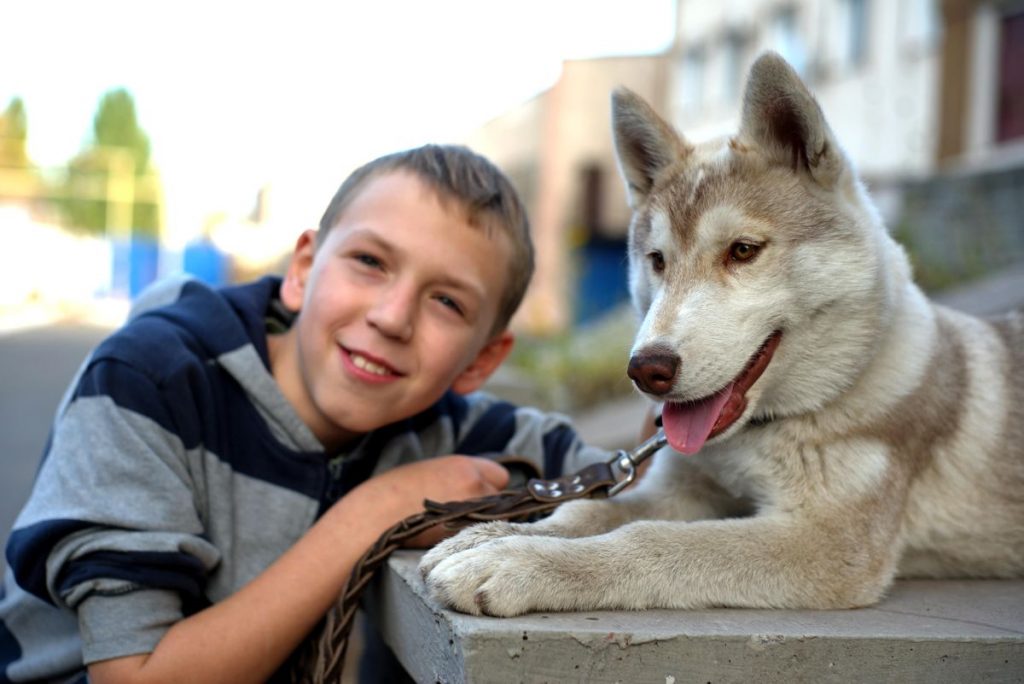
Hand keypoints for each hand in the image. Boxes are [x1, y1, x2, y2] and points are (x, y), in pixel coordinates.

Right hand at [346, 456, 509, 543]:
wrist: (371, 519)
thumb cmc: (390, 493)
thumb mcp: (427, 470)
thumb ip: (455, 475)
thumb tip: (472, 485)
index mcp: (464, 466)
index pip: (501, 475)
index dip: (490, 485)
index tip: (479, 494)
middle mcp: (475, 486)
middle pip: (502, 499)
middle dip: (490, 505)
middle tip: (465, 514)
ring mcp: (473, 513)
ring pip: (496, 520)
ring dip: (483, 523)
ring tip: (454, 527)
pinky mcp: (465, 537)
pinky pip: (482, 538)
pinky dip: (473, 538)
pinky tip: (452, 539)